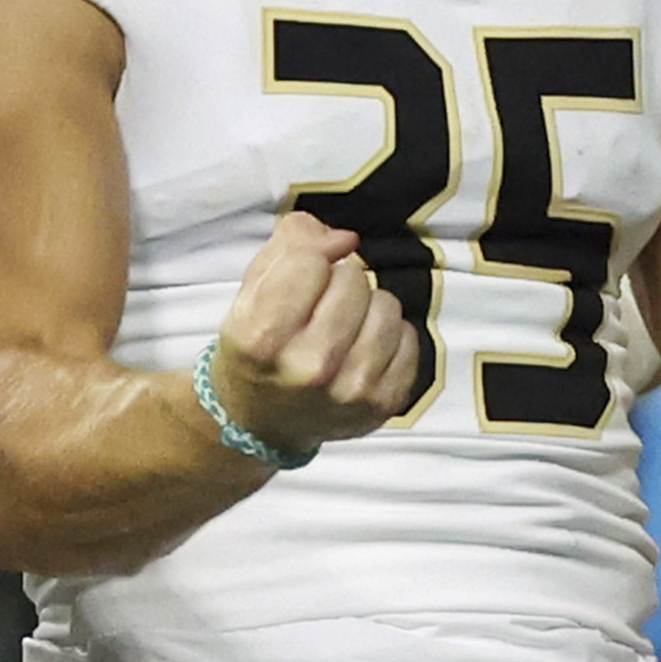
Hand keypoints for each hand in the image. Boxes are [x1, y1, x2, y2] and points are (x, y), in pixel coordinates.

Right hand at [207, 211, 419, 457]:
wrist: (261, 422)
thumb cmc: (256, 349)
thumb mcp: (250, 294)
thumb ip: (289, 248)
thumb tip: (345, 238)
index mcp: (263, 338)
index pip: (310, 262)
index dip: (310, 257)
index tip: (306, 273)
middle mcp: (310, 367)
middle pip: (353, 279)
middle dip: (339, 283)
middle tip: (321, 308)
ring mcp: (352, 389)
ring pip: (387, 304)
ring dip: (368, 307)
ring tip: (345, 326)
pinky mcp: (385, 402)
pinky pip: (410, 337)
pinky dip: (391, 336)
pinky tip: (363, 349)